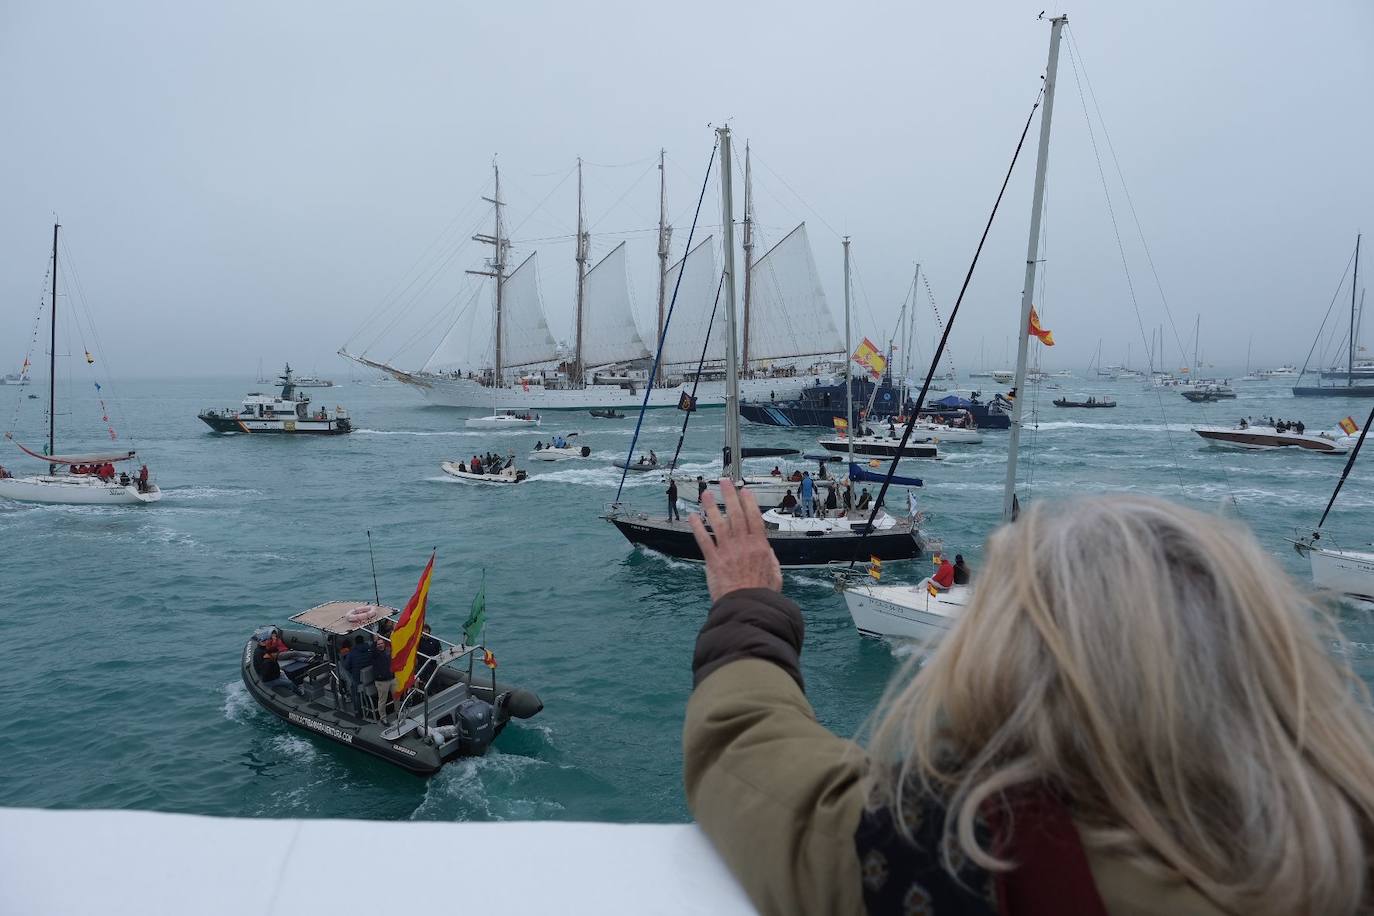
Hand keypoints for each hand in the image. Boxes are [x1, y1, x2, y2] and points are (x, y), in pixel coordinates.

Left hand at [689, 479, 781, 601]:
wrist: (747, 607)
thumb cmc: (761, 594)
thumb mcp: (775, 574)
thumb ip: (770, 559)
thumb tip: (767, 550)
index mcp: (760, 547)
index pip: (754, 517)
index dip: (748, 502)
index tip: (744, 490)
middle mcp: (743, 545)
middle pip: (736, 514)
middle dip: (729, 496)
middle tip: (724, 482)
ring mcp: (727, 551)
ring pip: (718, 523)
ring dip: (711, 507)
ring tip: (706, 494)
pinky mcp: (713, 561)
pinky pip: (704, 540)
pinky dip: (697, 527)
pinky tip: (693, 517)